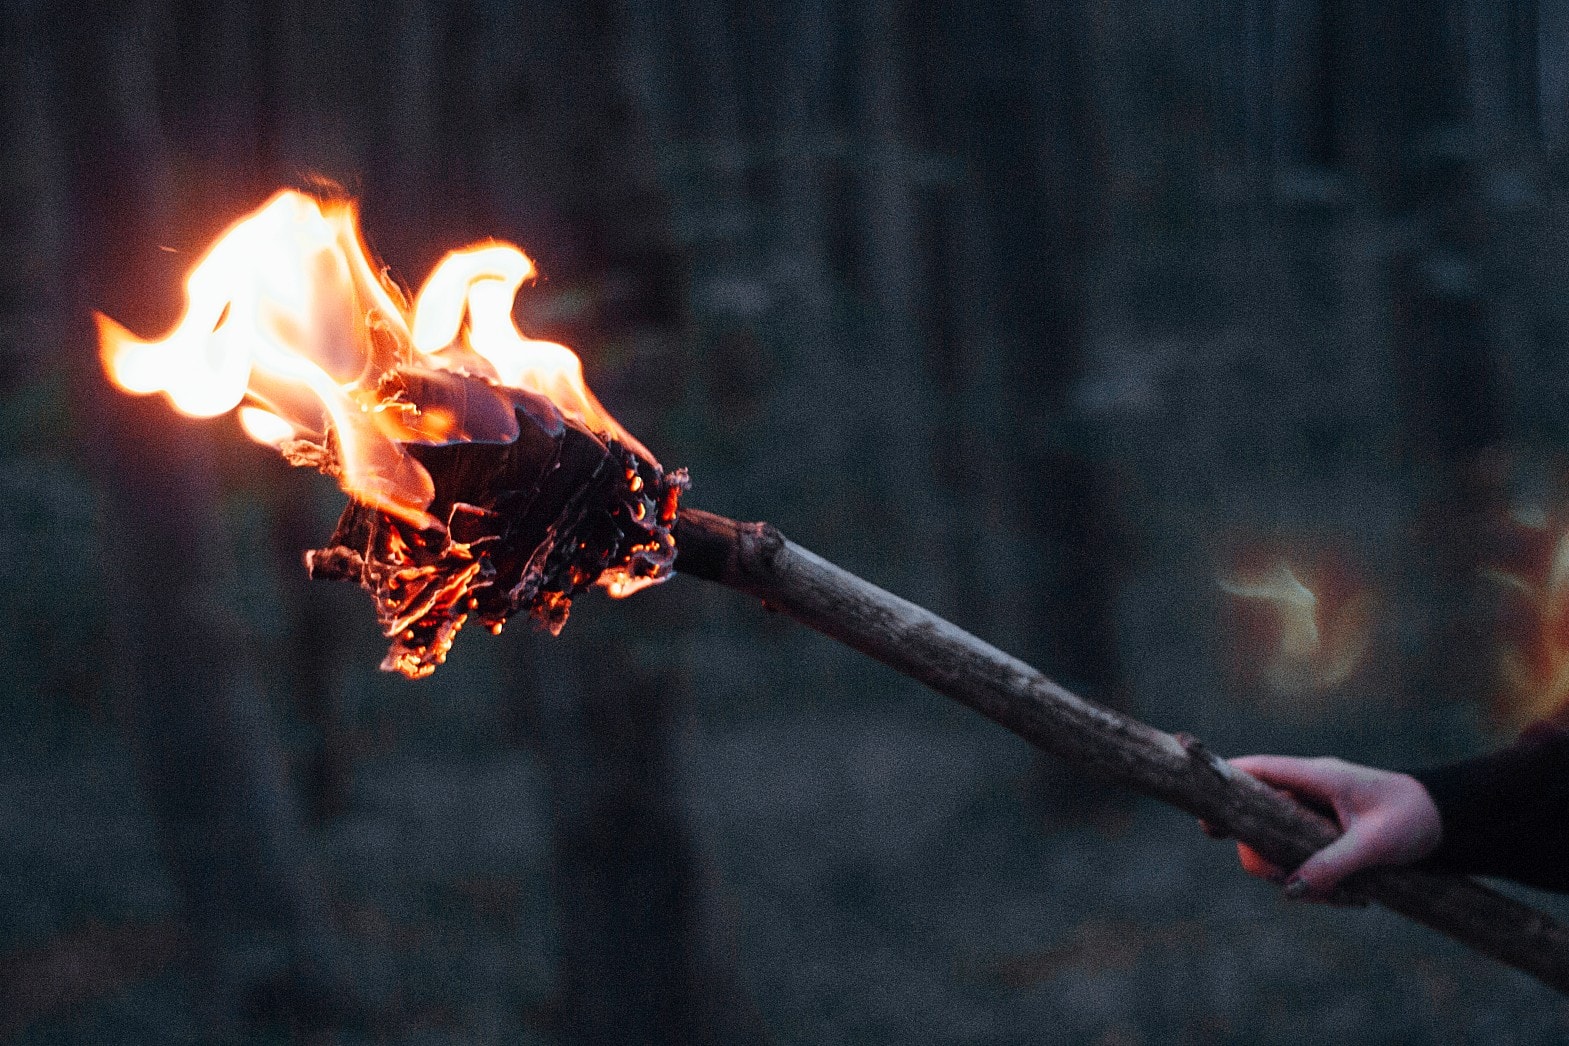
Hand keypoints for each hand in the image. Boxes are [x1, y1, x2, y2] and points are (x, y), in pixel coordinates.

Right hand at [1218, 756, 1442, 899]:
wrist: (1448, 820)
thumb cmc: (1413, 818)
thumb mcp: (1375, 844)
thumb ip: (1333, 864)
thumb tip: (1291, 890)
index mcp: (1316, 776)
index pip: (1259, 772)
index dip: (1226, 785)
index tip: (1203, 811)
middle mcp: (1308, 791)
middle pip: (1258, 818)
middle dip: (1262, 854)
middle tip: (1277, 879)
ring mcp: (1314, 812)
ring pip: (1278, 843)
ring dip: (1294, 874)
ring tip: (1338, 898)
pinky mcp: (1324, 833)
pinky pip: (1301, 858)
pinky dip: (1316, 881)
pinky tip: (1347, 899)